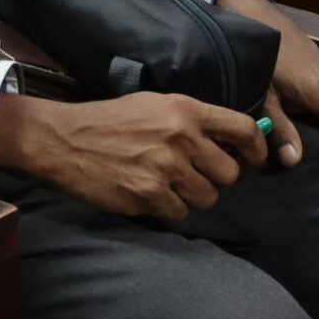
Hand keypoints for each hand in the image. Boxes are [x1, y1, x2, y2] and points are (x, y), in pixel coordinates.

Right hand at [0, 90, 264, 220]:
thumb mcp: (152, 105)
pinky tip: (145, 192)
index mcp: (184, 110)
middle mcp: (181, 138)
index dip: (256, 149)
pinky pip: (179, 214)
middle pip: (230, 174)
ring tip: (164, 183)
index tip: (252, 160)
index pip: (243, 129)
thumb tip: (233, 142)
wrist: (61, 140)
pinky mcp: (149, 195)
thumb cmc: (108, 121)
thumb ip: (192, 120)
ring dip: (190, 196)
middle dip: (215, 179)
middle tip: (192, 175)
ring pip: (207, 198)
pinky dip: (165, 209)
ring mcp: (166, 168)